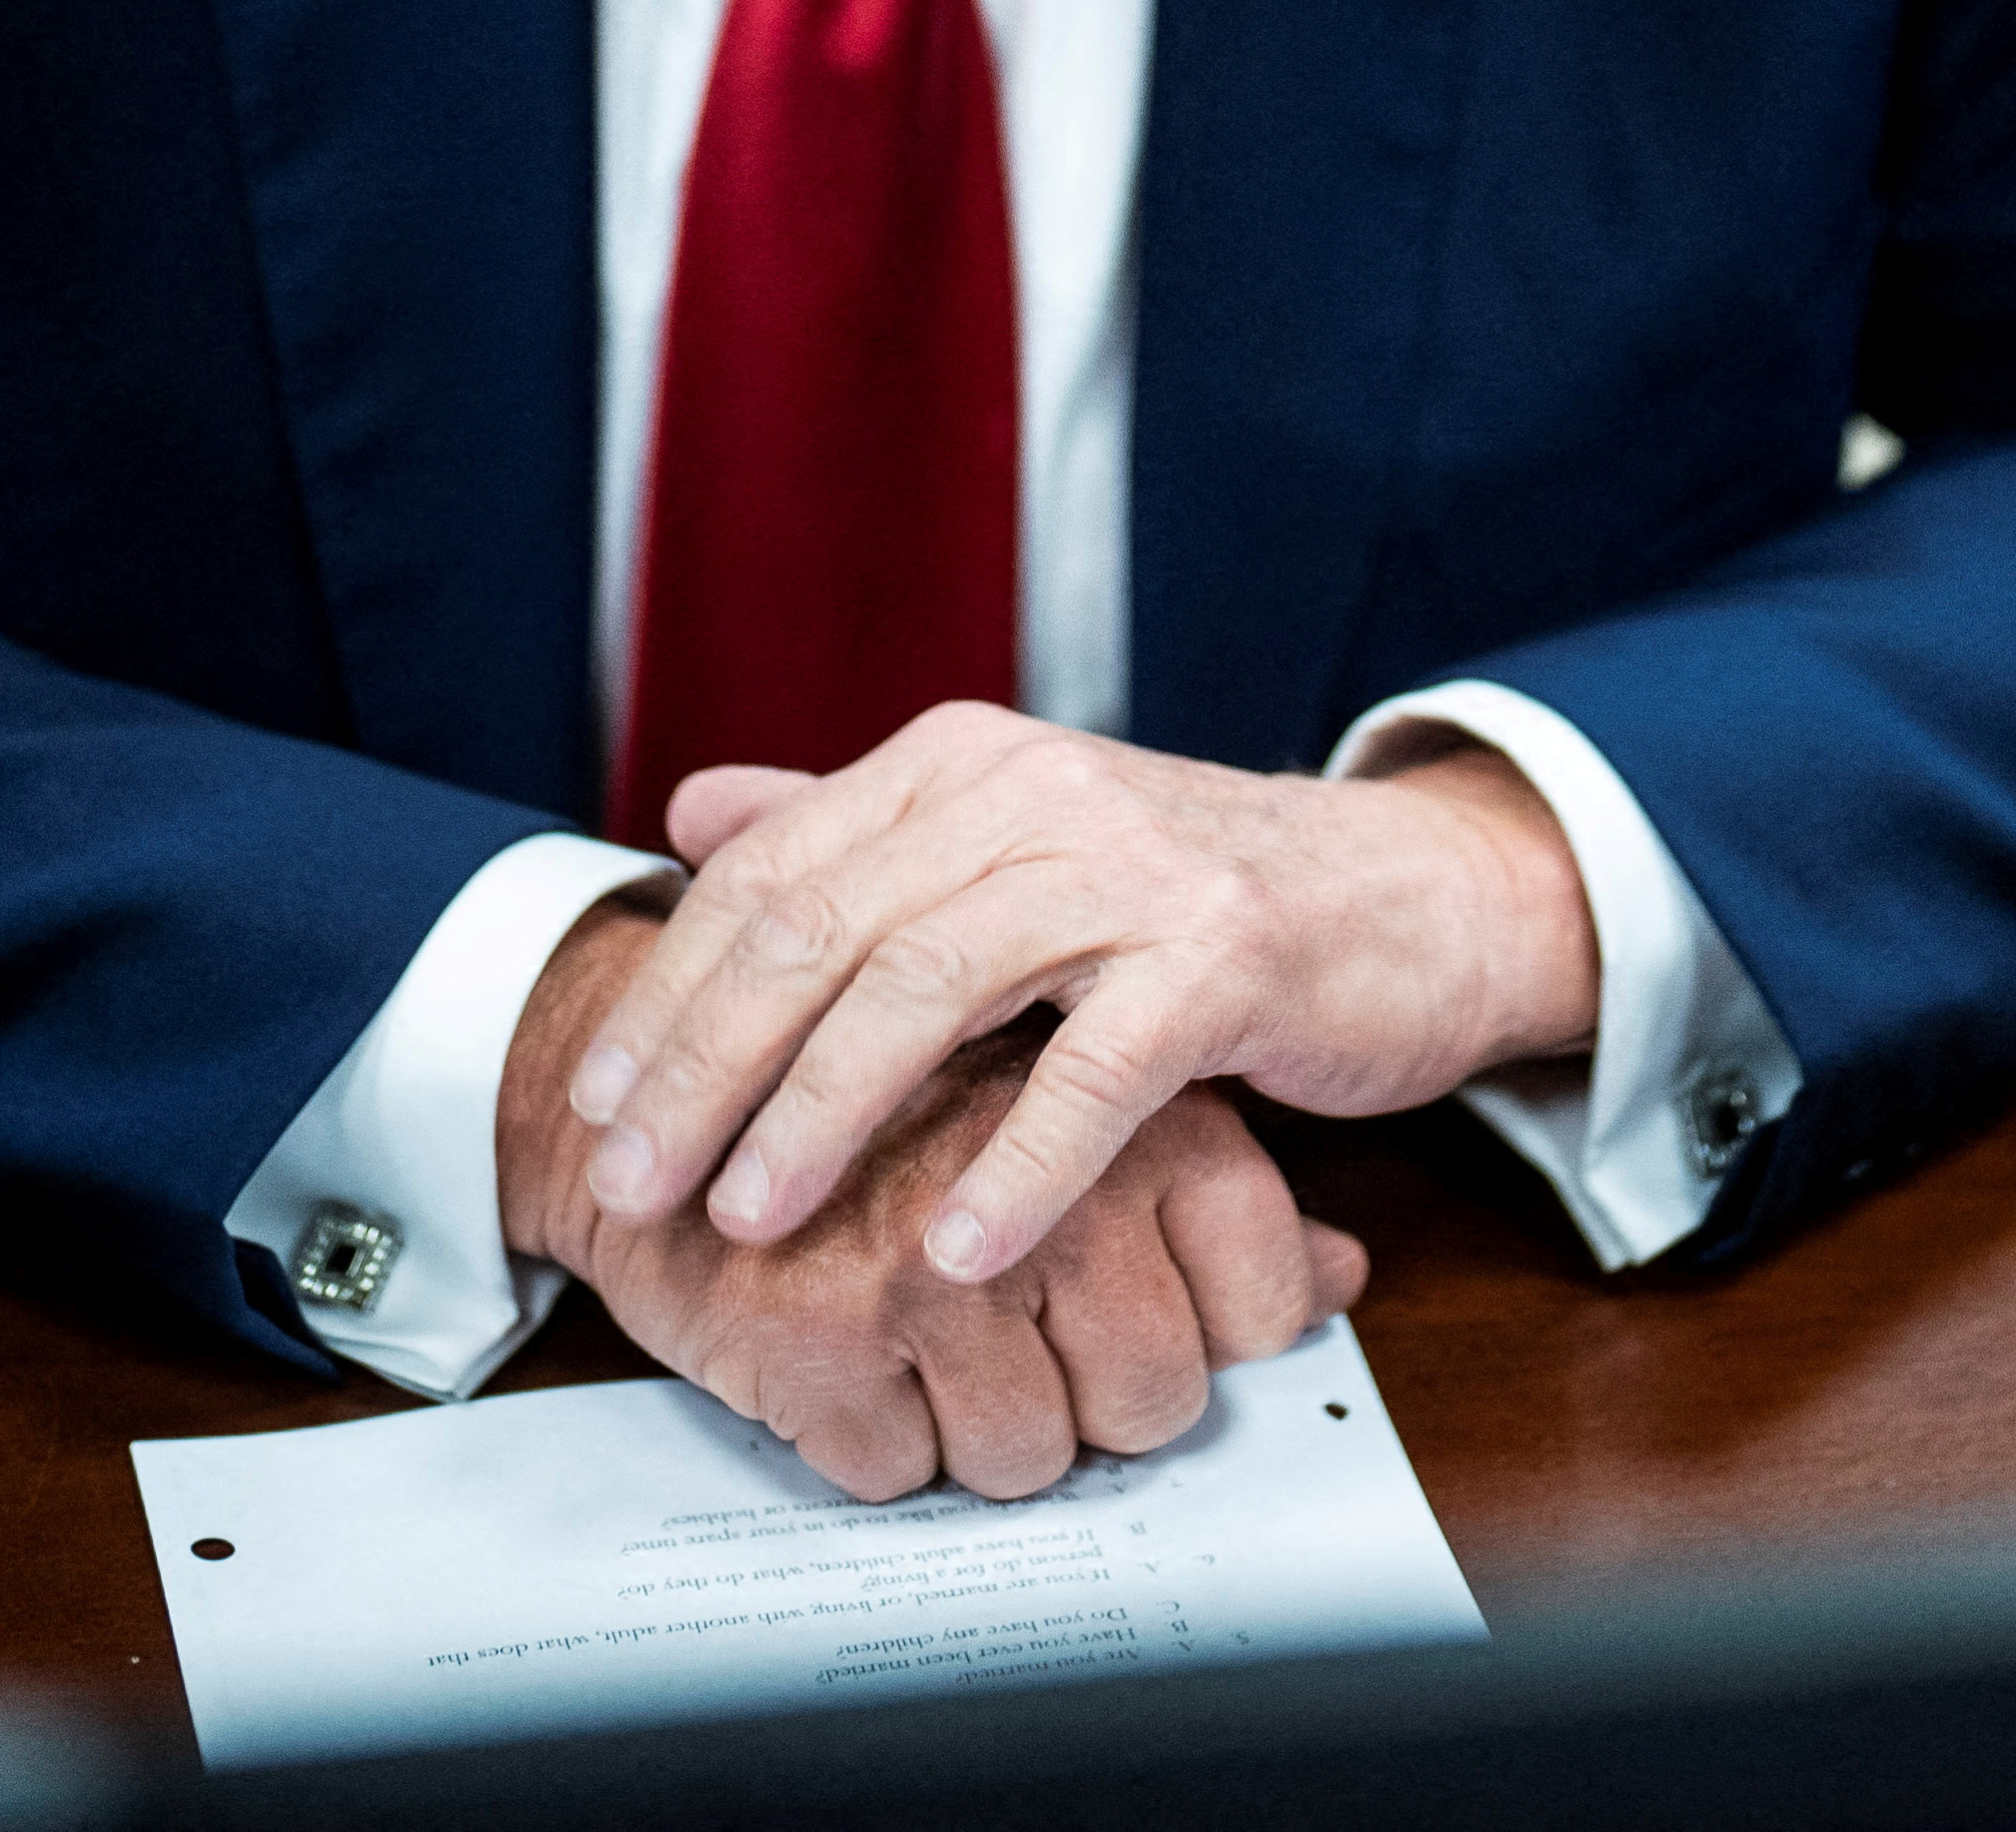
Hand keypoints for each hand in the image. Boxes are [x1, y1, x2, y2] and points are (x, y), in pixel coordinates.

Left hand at [560, 705, 1603, 1294]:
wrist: (1418, 897)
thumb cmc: (1198, 897)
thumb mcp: (1019, 839)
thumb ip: (859, 831)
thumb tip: (696, 818)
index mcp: (965, 763)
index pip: (775, 873)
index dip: (673, 990)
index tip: (597, 1101)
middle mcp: (1036, 792)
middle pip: (826, 928)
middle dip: (709, 1066)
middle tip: (633, 1184)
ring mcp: (1135, 870)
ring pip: (933, 990)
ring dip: (825, 1114)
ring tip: (750, 1221)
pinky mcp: (1229, 957)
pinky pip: (1097, 1070)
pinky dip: (1017, 1165)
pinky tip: (953, 1251)